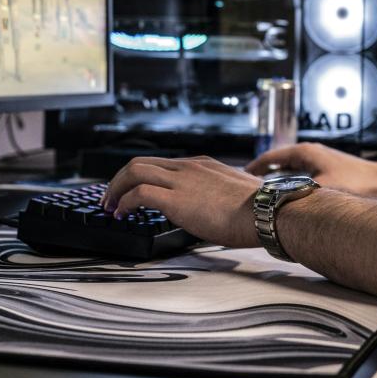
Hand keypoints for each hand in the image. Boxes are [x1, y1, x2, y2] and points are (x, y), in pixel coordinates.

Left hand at [104, 156, 261, 248]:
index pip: (162, 164)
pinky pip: (138, 194)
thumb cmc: (258, 209)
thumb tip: (219, 208)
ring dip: (116, 188)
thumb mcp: (235, 193)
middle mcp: (188, 167)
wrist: (266, 212)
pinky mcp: (176, 199)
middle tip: (111, 197)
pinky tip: (121, 215)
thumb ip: (220, 195)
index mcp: (201, 165)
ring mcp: (181, 180)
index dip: (141, 178)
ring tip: (110, 206)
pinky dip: (124, 202)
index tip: (133, 192)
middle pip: (140, 163)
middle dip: (119, 180)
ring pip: (134, 171)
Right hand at [246, 143, 376, 196]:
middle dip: (261, 176)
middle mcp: (312, 153)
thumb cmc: (358, 183)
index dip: (252, 168)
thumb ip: (296, 198)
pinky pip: (301, 177)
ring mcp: (321, 161)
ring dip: (277, 181)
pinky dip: (291, 186)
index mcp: (305, 152)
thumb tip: (275, 208)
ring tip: (263, 196)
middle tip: (245, 190)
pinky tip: (290, 200)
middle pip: (278, 163)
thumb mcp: (321, 191)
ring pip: (290, 171)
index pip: (270, 157)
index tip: (237, 179)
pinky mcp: (330, 171)